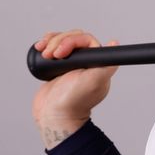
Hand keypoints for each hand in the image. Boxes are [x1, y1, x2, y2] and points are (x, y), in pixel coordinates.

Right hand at [31, 30, 118, 148]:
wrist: (54, 116)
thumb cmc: (74, 101)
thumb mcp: (94, 81)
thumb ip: (107, 64)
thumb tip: (115, 43)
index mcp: (97, 64)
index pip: (86, 40)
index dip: (72, 40)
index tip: (61, 52)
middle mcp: (85, 62)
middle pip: (72, 38)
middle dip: (58, 42)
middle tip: (51, 55)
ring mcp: (71, 64)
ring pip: (61, 41)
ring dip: (50, 42)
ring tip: (44, 54)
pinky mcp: (58, 67)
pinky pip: (53, 48)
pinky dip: (45, 45)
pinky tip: (39, 48)